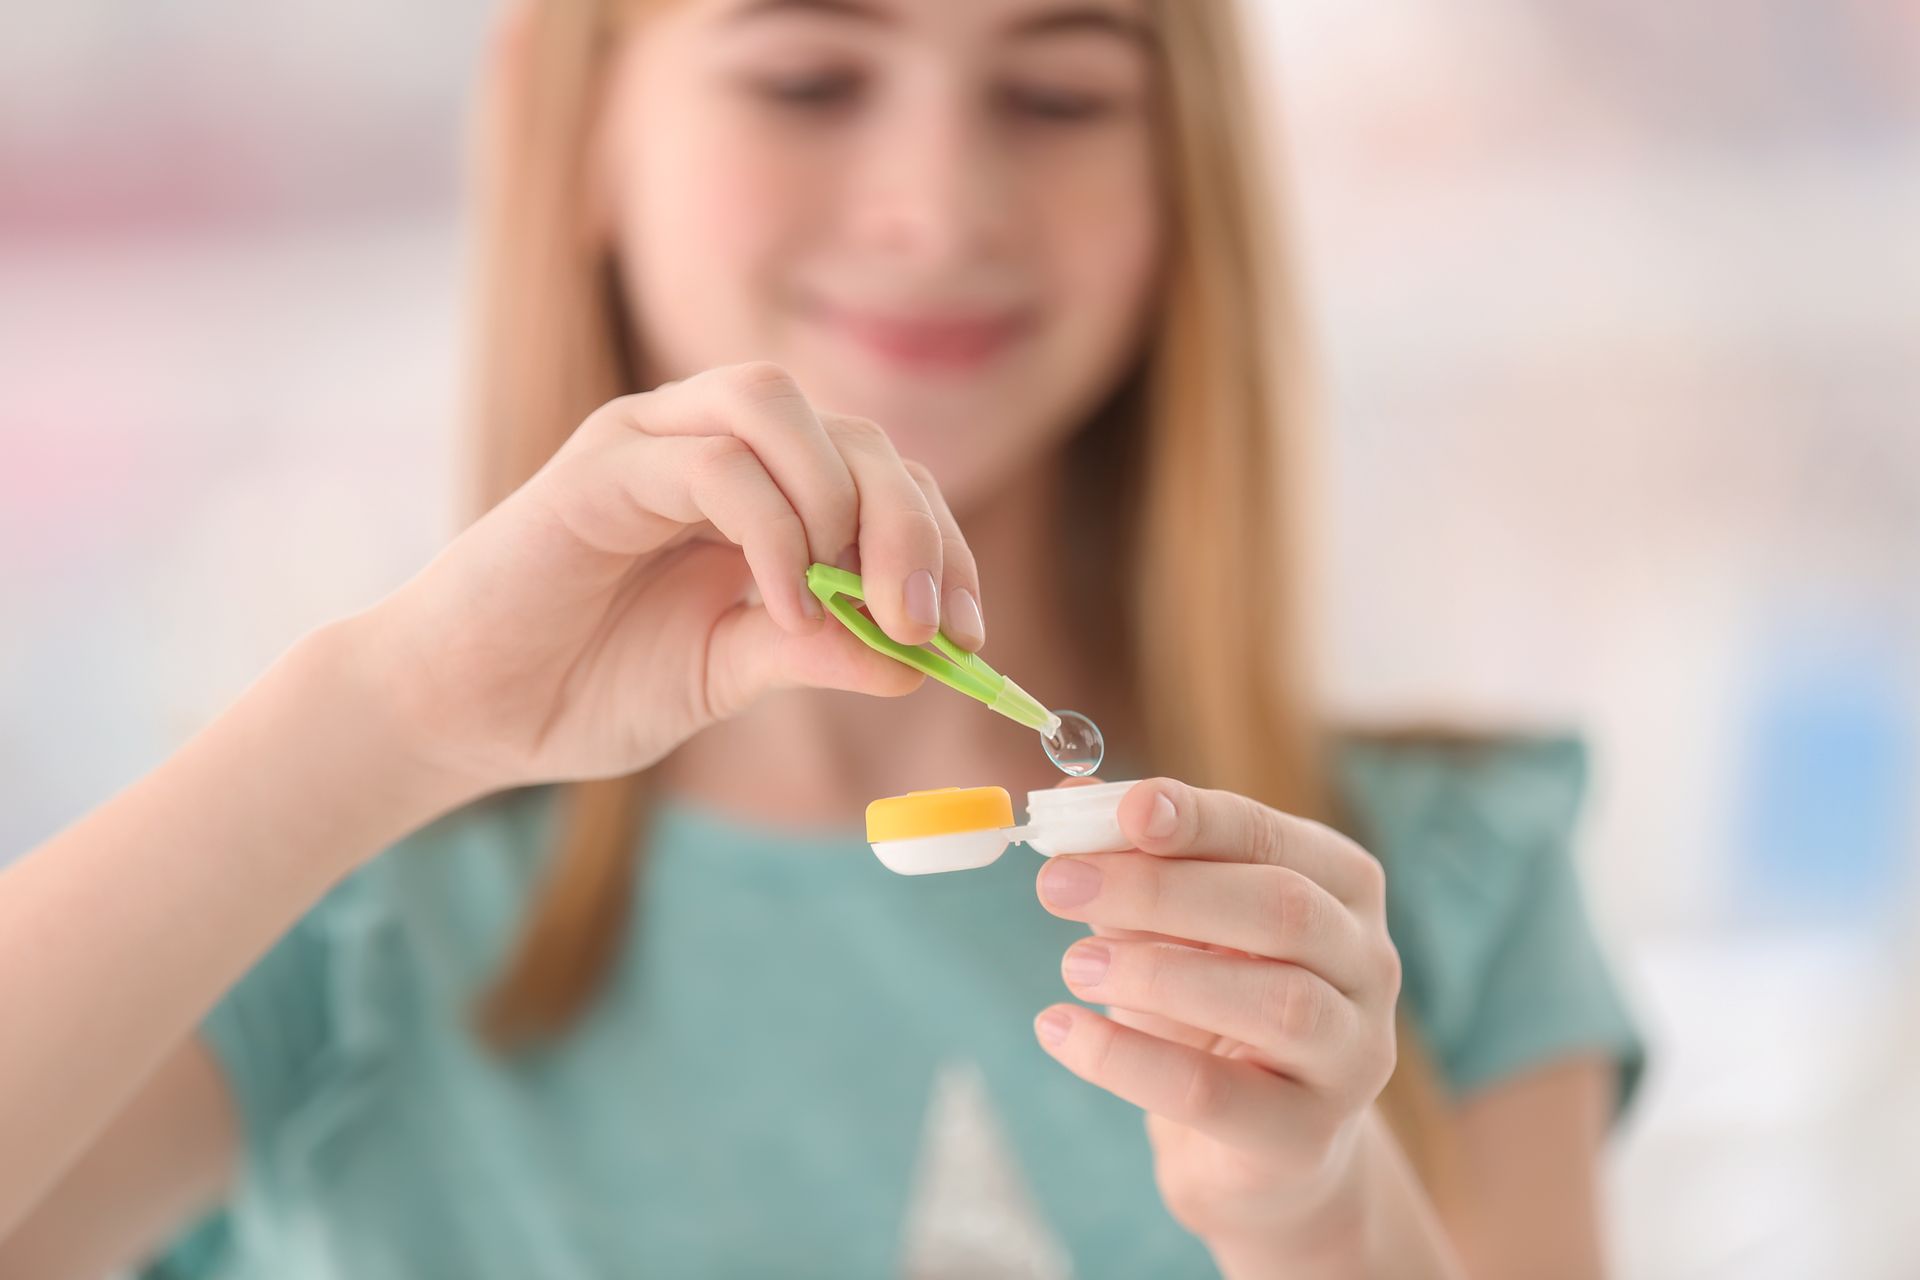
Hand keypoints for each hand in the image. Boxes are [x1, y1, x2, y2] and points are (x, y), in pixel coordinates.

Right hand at [353, 362, 984, 792]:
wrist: (465, 712)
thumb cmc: (588, 683)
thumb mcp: (731, 675)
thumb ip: (821, 656)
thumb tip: (920, 663)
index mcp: (761, 492)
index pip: (882, 479)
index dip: (940, 546)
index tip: (970, 635)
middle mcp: (714, 447)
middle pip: (852, 432)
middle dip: (911, 526)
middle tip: (931, 622)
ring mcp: (653, 442)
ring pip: (779, 405)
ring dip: (843, 499)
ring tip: (853, 600)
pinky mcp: (599, 465)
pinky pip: (711, 463)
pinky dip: (769, 529)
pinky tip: (780, 608)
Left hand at [1031, 777, 1401, 1250]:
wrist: (1256, 1144)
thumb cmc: (1215, 1000)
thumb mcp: (1176, 921)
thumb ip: (1132, 857)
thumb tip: (1068, 801)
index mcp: (1342, 888)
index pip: (1275, 837)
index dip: (1200, 819)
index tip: (1126, 809)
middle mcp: (1368, 964)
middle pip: (1283, 909)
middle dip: (1163, 890)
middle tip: (1059, 885)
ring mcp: (1351, 1055)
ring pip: (1273, 1001)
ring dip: (1157, 973)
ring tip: (1074, 963)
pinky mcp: (1305, 1136)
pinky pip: (1213, 1093)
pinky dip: (1125, 1059)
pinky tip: (1060, 1029)